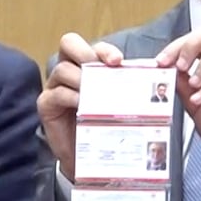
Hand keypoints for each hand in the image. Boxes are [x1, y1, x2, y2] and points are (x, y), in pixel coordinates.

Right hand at [38, 33, 123, 180]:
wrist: (90, 156)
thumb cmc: (104, 125)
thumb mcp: (117, 101)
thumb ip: (126, 84)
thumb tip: (155, 70)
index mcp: (87, 65)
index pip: (92, 46)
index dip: (105, 50)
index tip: (118, 61)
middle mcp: (69, 71)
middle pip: (69, 43)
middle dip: (86, 52)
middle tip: (100, 69)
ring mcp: (55, 86)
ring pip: (63, 69)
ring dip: (81, 79)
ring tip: (94, 93)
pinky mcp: (46, 104)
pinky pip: (57, 93)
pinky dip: (71, 96)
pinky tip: (82, 104)